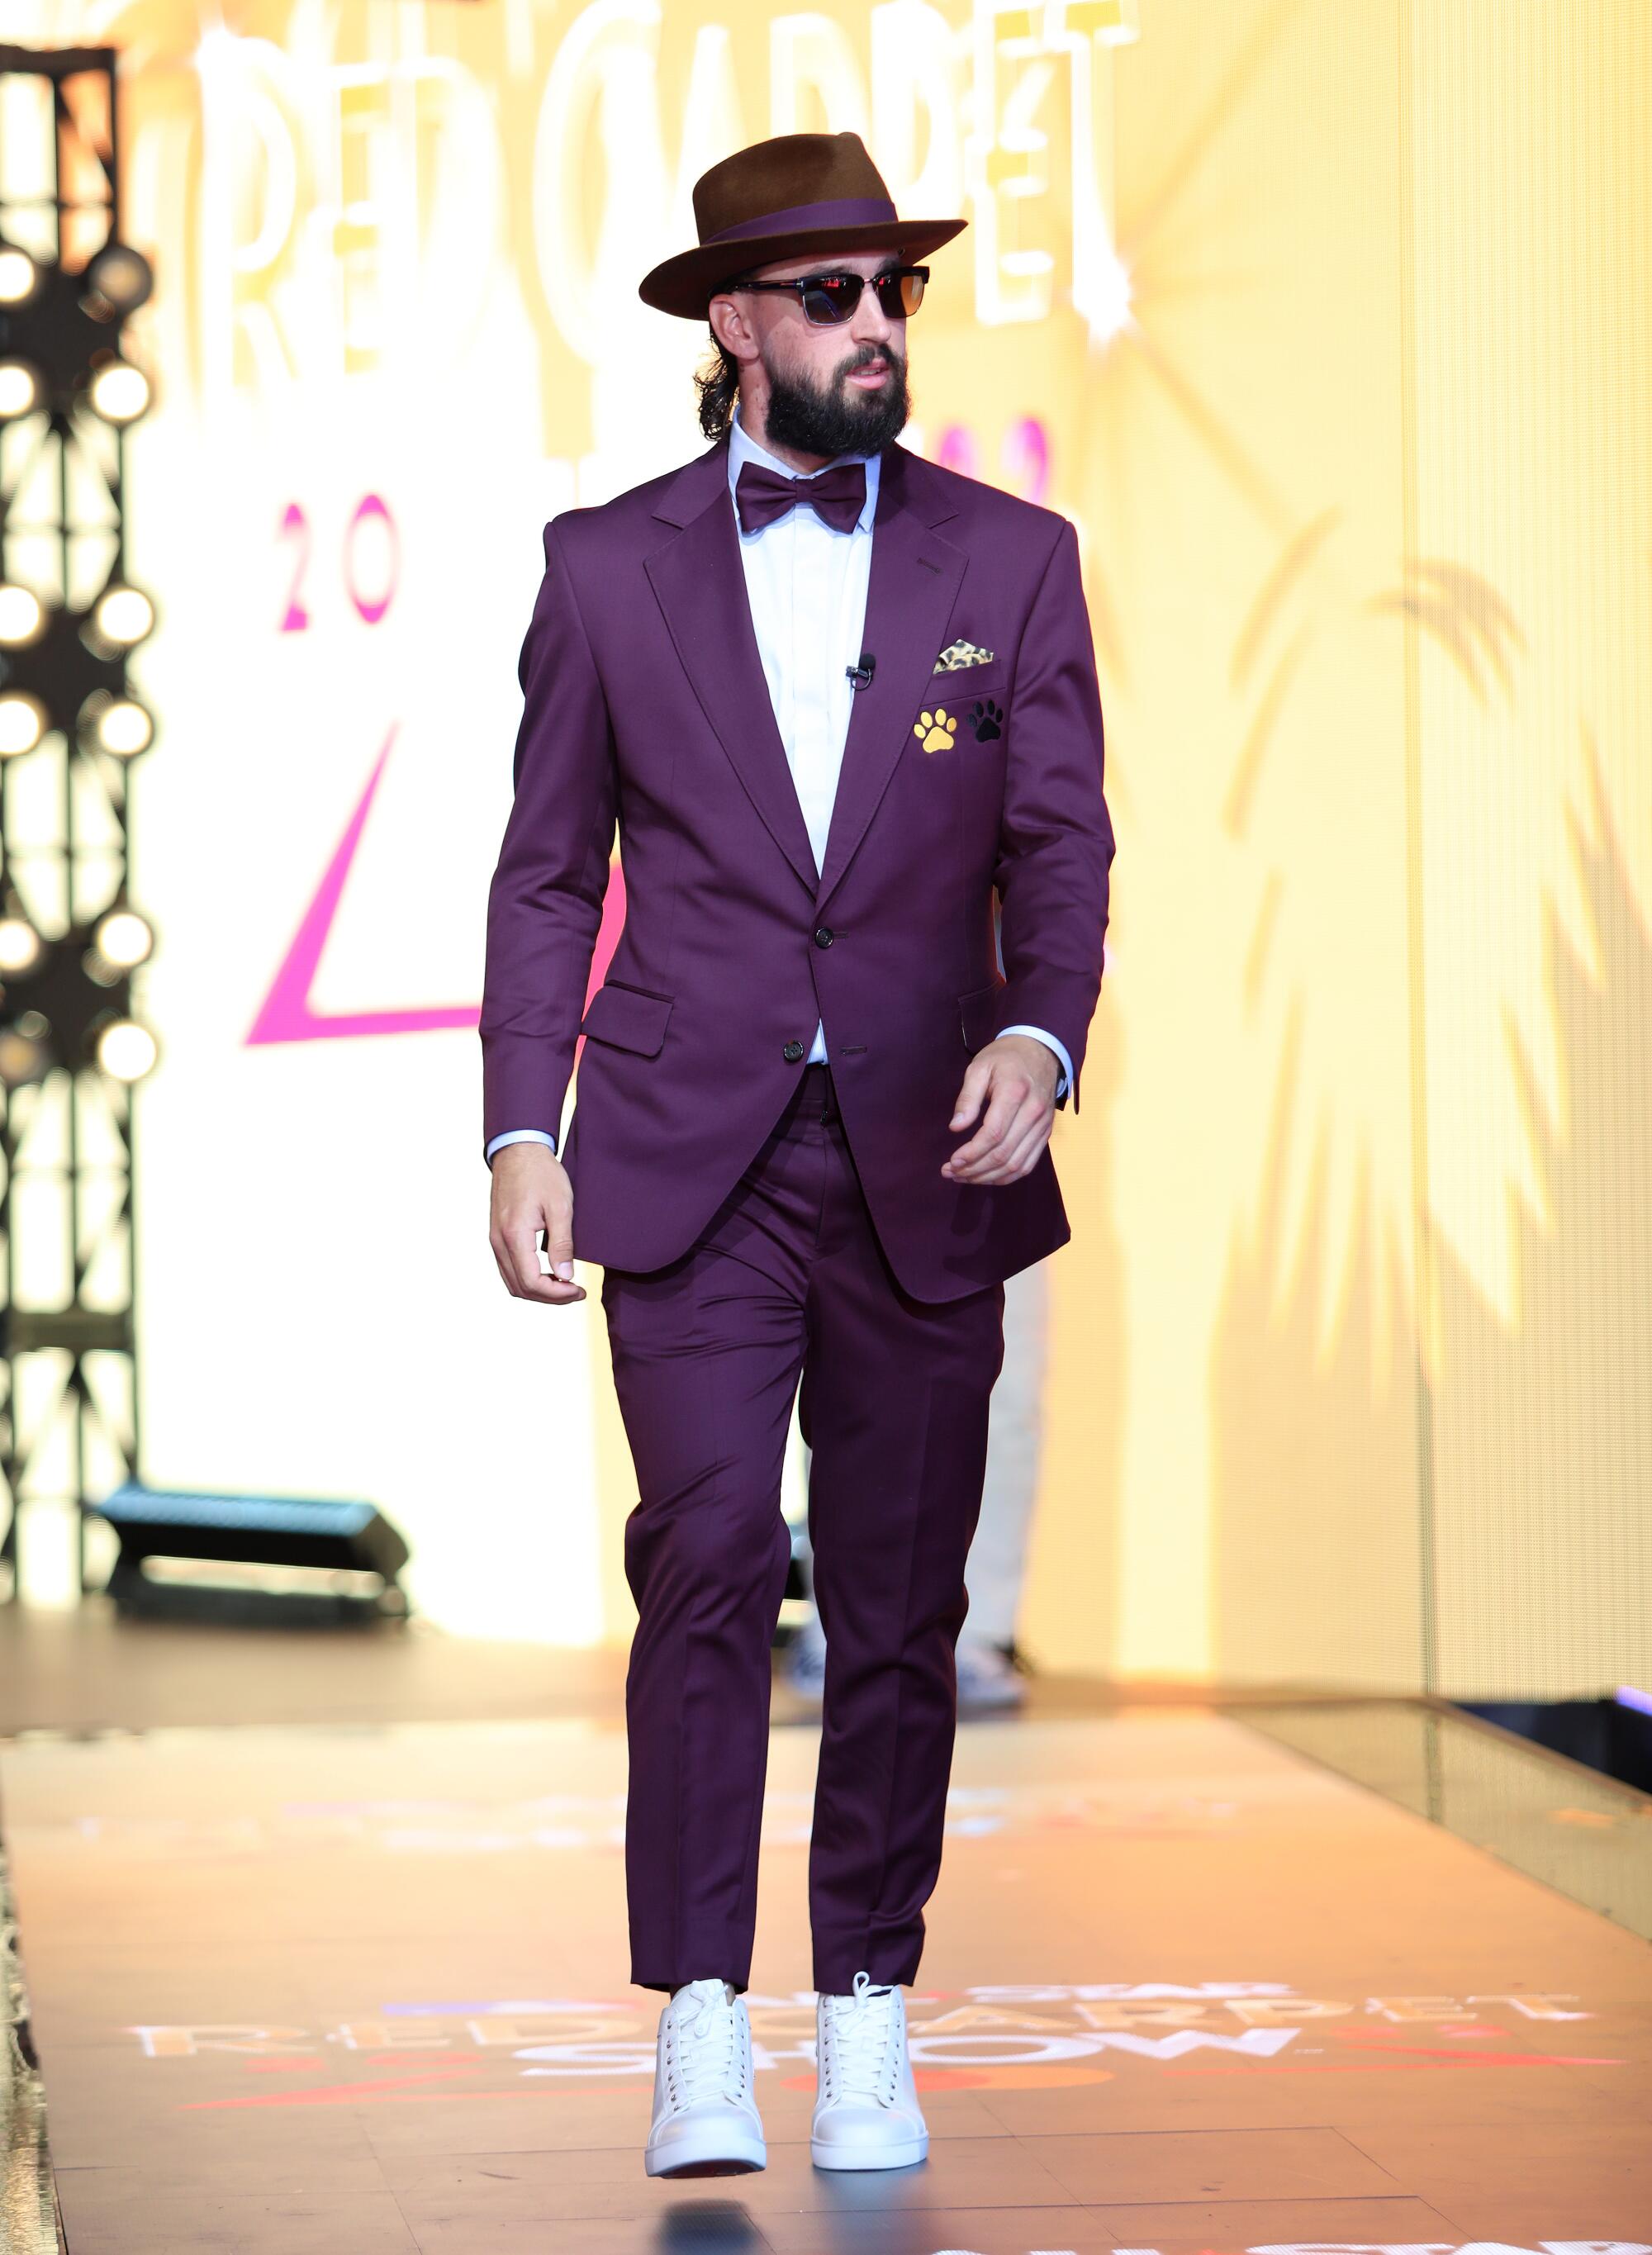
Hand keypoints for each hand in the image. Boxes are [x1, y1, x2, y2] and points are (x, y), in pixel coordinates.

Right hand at [489, 1142, 585, 1303]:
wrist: (518, 1151)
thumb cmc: (541, 1174)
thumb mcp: (560, 1206)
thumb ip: (562, 1244)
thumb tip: (565, 1277)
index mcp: (514, 1235)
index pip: (532, 1282)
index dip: (557, 1294)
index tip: (579, 1290)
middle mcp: (499, 1242)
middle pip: (520, 1288)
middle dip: (549, 1297)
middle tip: (576, 1292)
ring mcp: (494, 1240)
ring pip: (512, 1283)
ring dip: (538, 1290)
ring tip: (564, 1286)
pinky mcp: (497, 1236)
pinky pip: (508, 1269)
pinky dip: (528, 1279)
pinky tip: (548, 1273)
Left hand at [943, 1033, 1058, 1186]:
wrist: (1041, 1051)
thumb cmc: (1005, 1058)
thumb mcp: (979, 1068)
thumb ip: (967, 1098)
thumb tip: (956, 1128)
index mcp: (1014, 1093)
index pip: (993, 1134)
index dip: (971, 1153)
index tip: (951, 1161)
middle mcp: (1033, 1113)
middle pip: (1004, 1154)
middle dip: (974, 1169)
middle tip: (950, 1172)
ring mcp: (1042, 1126)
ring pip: (1016, 1165)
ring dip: (987, 1177)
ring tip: (964, 1177)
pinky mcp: (1046, 1134)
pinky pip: (1028, 1165)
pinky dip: (1006, 1177)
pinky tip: (986, 1177)